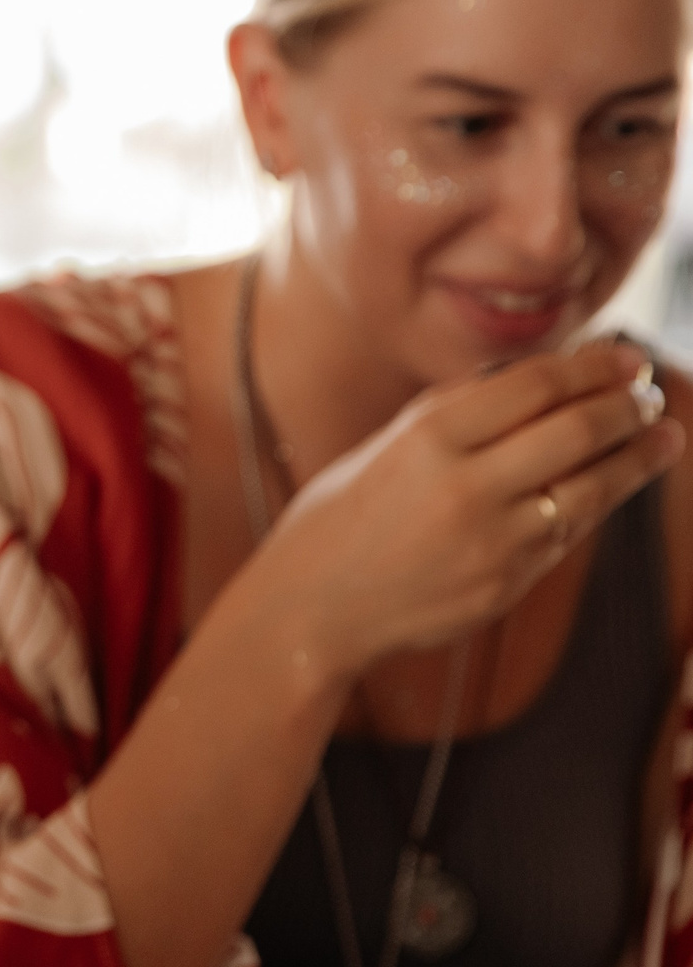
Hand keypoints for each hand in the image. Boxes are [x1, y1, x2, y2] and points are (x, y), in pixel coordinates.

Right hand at [259, 341, 680, 674]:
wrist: (309, 609)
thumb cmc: (339, 519)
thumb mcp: (385, 448)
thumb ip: (456, 416)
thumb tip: (540, 378)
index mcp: (426, 440)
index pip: (535, 387)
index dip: (593, 367)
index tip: (625, 357)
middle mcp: (465, 488)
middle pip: (576, 431)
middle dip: (626, 407)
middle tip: (650, 393)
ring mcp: (491, 542)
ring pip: (591, 488)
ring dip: (637, 457)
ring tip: (666, 435)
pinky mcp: (505, 585)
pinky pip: (566, 534)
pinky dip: (595, 503)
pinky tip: (611, 485)